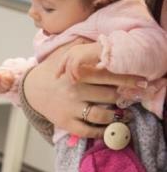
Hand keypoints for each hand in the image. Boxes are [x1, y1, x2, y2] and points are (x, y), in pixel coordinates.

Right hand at [22, 45, 143, 138]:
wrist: (29, 89)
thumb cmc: (50, 71)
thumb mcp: (62, 55)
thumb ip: (80, 46)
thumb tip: (99, 40)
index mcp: (78, 74)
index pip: (108, 75)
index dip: (127, 79)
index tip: (141, 81)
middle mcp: (76, 91)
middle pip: (109, 95)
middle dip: (125, 97)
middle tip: (135, 97)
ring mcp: (70, 108)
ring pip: (100, 114)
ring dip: (116, 116)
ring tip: (125, 115)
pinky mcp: (65, 121)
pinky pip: (86, 130)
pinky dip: (100, 131)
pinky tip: (108, 129)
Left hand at [55, 42, 102, 82]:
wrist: (106, 50)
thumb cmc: (98, 54)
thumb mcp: (85, 57)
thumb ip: (77, 62)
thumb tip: (70, 71)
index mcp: (73, 49)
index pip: (64, 59)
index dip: (60, 67)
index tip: (58, 74)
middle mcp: (72, 50)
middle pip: (63, 63)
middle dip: (59, 71)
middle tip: (57, 78)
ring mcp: (75, 53)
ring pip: (68, 67)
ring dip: (70, 75)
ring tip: (74, 82)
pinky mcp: (79, 57)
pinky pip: (73, 68)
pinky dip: (75, 74)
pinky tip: (78, 78)